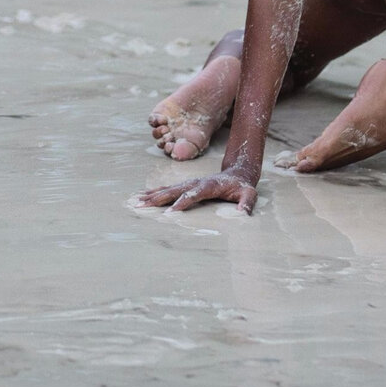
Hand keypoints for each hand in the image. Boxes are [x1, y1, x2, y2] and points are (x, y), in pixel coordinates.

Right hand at [138, 170, 257, 213]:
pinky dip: (154, 192)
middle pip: (176, 190)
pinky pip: (168, 188)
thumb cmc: (242, 187)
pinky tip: (143, 196)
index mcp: (209, 185)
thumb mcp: (249, 194)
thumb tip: (243, 213)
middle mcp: (196, 182)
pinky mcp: (186, 185)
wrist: (237, 173)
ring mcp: (190, 182)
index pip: (194, 194)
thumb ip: (247, 202)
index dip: (182, 202)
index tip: (170, 213)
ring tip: (136, 201)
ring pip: (168, 188)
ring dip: (152, 195)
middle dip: (159, 198)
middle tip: (143, 206)